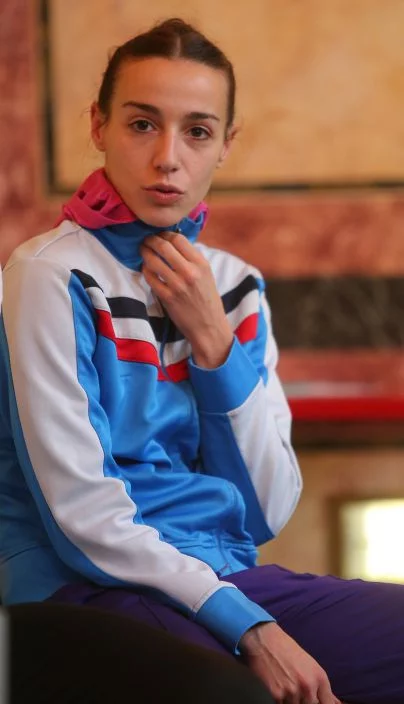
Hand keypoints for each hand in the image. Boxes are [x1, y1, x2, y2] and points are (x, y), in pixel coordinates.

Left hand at [140, 232, 233, 367]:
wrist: (209, 326)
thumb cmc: (207, 300)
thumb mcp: (207, 275)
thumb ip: (192, 259)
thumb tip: (173, 243)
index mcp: (201, 264)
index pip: (179, 239)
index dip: (165, 234)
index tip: (160, 236)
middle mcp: (190, 272)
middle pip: (163, 246)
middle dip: (151, 240)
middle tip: (146, 241)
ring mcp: (177, 285)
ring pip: (153, 261)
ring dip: (145, 253)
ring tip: (143, 251)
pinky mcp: (167, 297)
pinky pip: (150, 278)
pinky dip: (146, 270)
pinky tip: (146, 269)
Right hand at [240, 623, 340, 703]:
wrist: (265, 640)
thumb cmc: (288, 650)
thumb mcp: (310, 665)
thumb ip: (321, 686)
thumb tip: (335, 702)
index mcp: (320, 677)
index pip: (328, 703)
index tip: (316, 701)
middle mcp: (309, 686)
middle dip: (305, 701)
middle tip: (298, 691)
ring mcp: (293, 691)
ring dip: (292, 702)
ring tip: (287, 687)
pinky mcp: (278, 695)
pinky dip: (281, 701)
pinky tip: (279, 688)